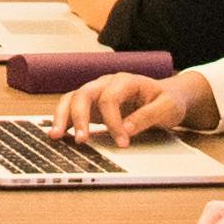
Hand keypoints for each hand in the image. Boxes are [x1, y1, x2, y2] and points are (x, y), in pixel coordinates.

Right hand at [49, 68, 217, 143]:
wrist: (166, 96)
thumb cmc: (168, 101)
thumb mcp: (168, 108)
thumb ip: (148, 116)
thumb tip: (127, 130)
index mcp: (126, 81)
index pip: (110, 98)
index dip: (113, 121)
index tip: (122, 142)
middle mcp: (107, 83)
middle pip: (84, 94)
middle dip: (79, 117)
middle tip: (82, 140)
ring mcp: (97, 93)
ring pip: (72, 98)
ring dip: (63, 117)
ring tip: (56, 136)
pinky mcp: (92, 106)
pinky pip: (71, 109)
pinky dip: (63, 120)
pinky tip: (58, 134)